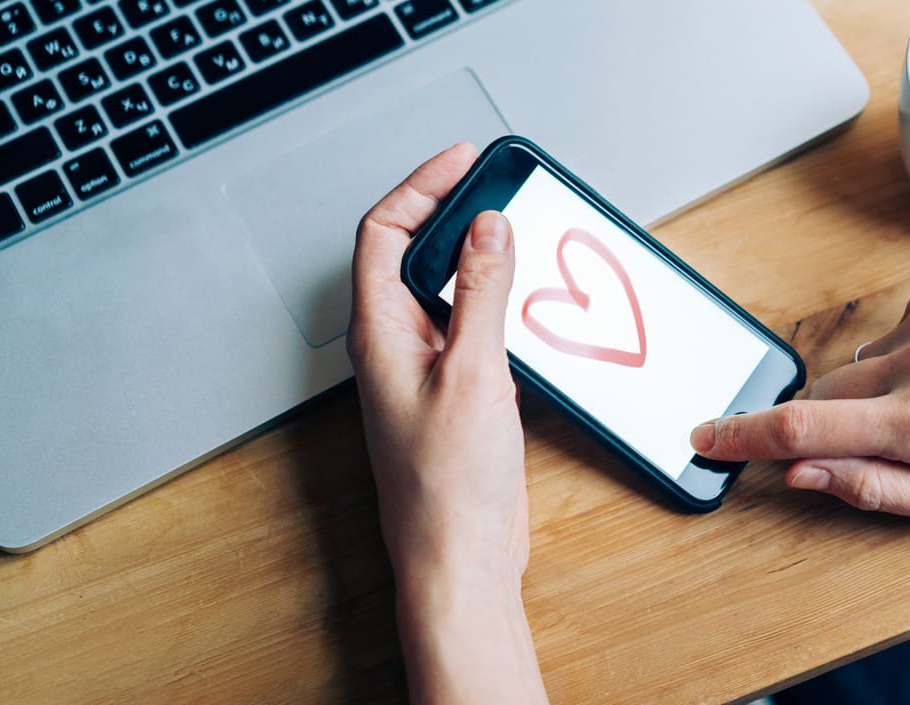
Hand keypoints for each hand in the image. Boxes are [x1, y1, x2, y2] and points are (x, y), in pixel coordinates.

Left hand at [348, 143, 526, 575]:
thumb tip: (487, 229)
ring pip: (447, 290)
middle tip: (498, 186)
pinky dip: (500, 303)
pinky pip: (472, 328)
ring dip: (481, 258)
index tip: (466, 161)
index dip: (423, 186)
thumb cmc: (445, 490)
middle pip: (414, 253)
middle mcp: (396, 345)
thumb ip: (480, 296)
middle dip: (453, 212)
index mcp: (379, 333)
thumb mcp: (471, 375)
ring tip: (519, 234)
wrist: (460, 559)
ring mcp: (426, 369)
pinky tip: (530, 305)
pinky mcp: (458, 393)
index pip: (385, 232)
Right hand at [691, 283, 909, 524]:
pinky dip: (899, 360)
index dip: (745, 436)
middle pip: (822, 393)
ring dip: (872, 393)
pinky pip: (885, 335)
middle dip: (831, 424)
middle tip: (888, 445)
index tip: (706, 438)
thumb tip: (802, 472)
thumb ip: (871, 488)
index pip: (805, 427)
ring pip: (854, 365)